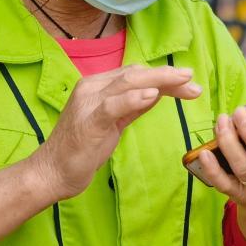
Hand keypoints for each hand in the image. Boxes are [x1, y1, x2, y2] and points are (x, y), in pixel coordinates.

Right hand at [28, 64, 201, 202]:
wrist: (52, 172)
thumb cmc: (82, 148)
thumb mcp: (113, 123)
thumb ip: (132, 106)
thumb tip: (157, 92)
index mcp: (98, 86)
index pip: (136, 74)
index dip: (164, 75)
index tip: (189, 82)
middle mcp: (92, 87)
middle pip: (135, 74)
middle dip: (167, 75)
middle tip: (193, 78)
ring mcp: (89, 103)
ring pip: (128, 82)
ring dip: (159, 80)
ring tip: (184, 81)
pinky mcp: (88, 121)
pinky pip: (113, 105)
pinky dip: (134, 98)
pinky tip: (154, 95)